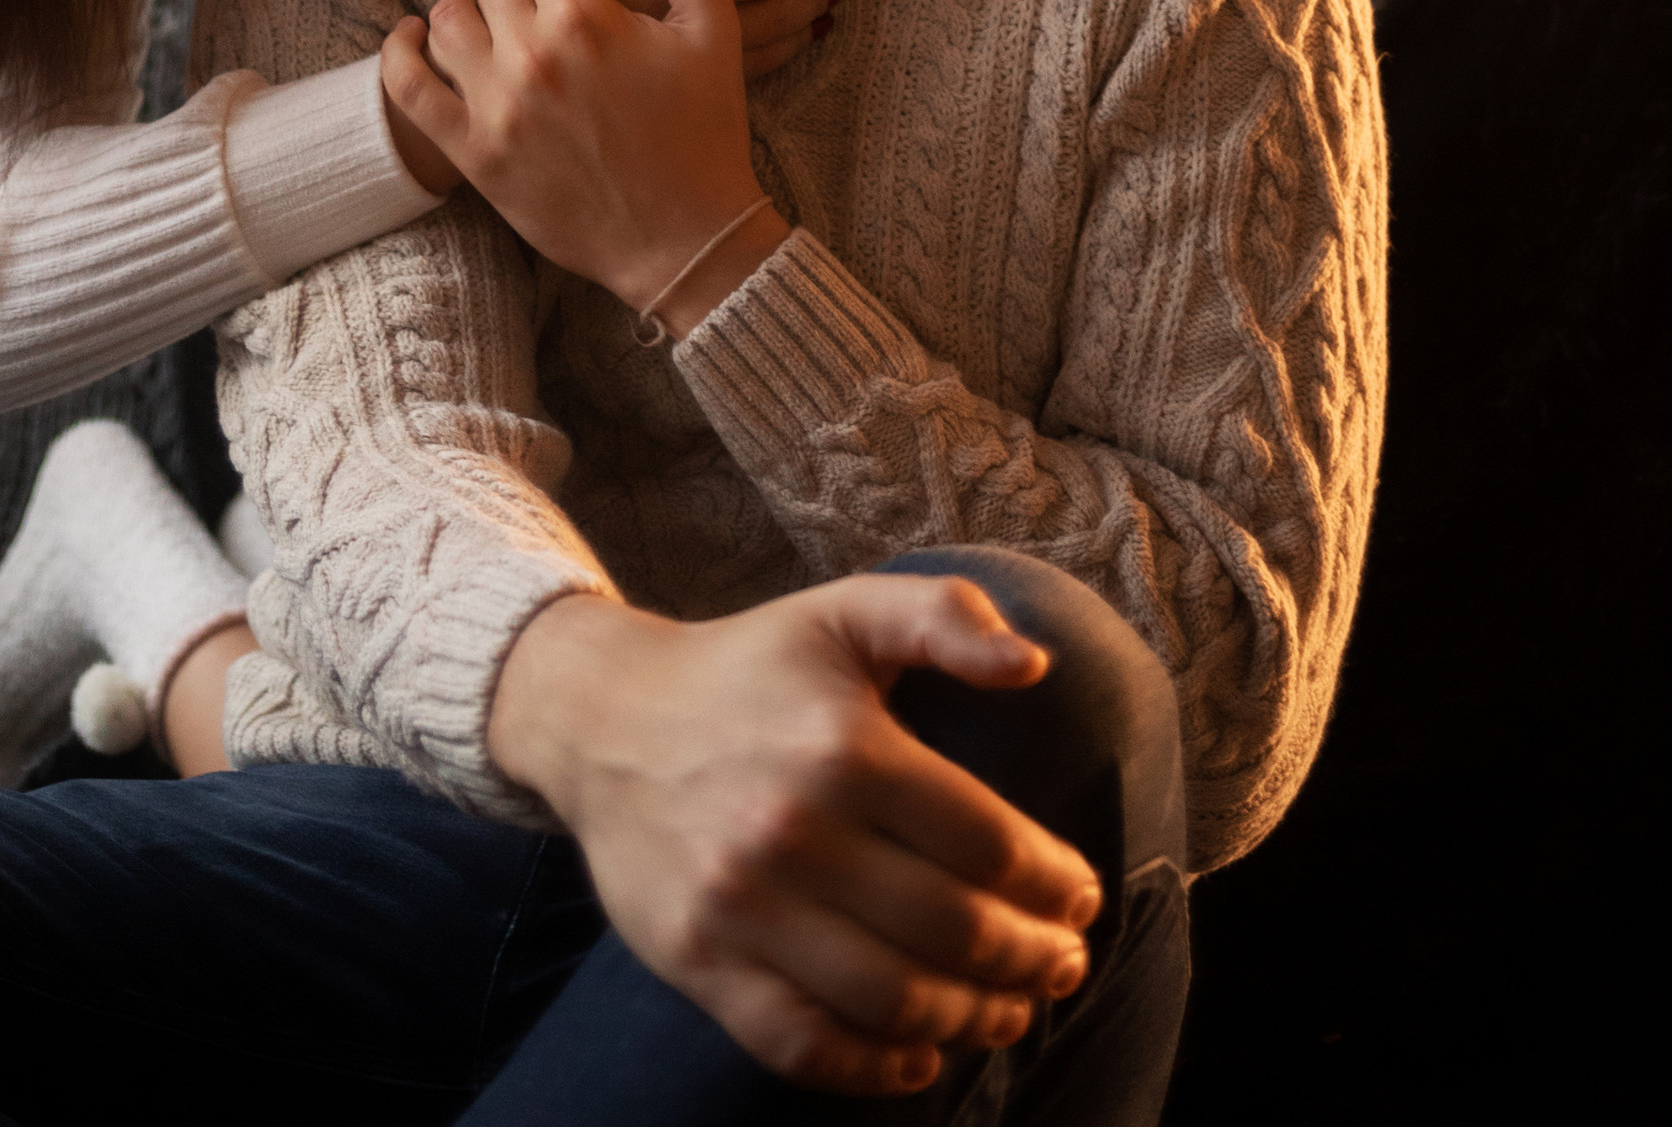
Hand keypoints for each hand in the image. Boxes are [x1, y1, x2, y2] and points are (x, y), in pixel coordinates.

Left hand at [382, 0, 785, 318]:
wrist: (687, 239)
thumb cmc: (706, 131)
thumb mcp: (718, 28)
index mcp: (588, 19)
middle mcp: (532, 57)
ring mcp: (496, 108)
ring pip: (446, 16)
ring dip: (466, 2)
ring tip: (493, 11)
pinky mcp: (474, 155)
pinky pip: (410, 89)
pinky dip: (399, 54)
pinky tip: (413, 36)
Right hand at [489, 575, 1102, 1094]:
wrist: (601, 719)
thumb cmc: (746, 669)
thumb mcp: (843, 613)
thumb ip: (943, 617)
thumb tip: (1034, 664)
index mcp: (844, 746)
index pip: (990, 845)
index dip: (1056, 884)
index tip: (1081, 898)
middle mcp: (794, 831)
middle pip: (955, 931)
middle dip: (1033, 959)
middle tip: (1064, 965)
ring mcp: (742, 907)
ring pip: (894, 999)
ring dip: (975, 1018)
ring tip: (1010, 1008)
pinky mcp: (699, 962)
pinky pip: (803, 1043)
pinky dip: (874, 1068)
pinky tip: (920, 1058)